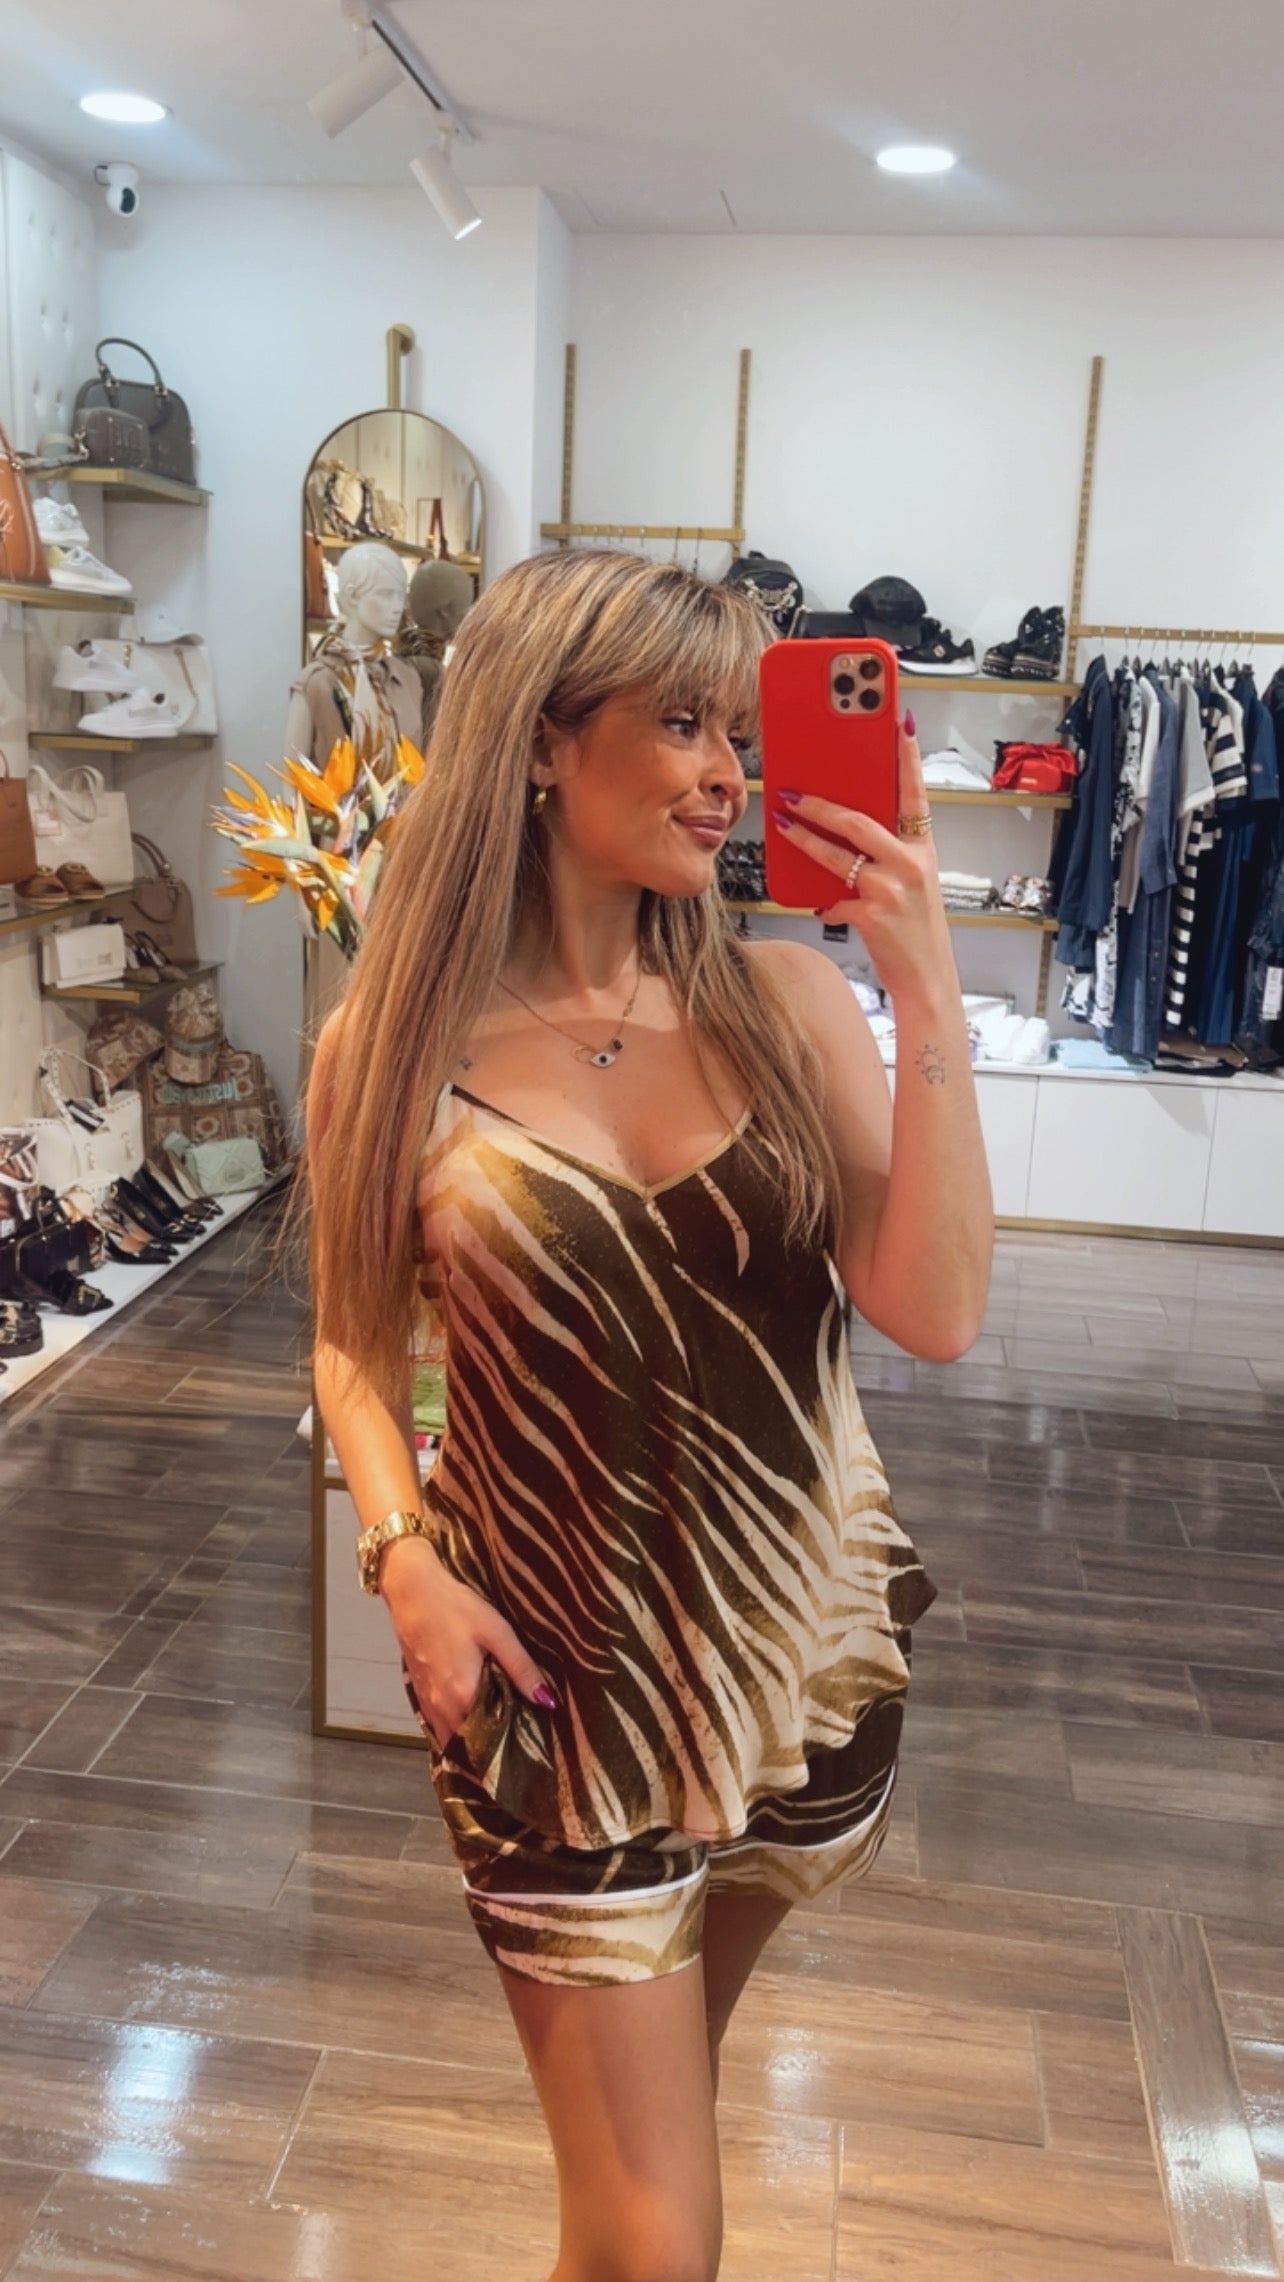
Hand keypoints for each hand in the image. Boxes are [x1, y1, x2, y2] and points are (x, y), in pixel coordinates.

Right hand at [378, 1536, 556, 1751]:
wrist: (412, 1590)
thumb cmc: (457, 1609)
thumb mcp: (497, 1633)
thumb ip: (522, 1669)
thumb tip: (549, 1702)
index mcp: (463, 1697)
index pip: (485, 1743)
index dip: (503, 1754)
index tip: (524, 1759)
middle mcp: (441, 1708)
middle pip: (466, 1746)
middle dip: (488, 1753)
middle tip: (516, 1752)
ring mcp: (426, 1702)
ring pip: (450, 1738)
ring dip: (470, 1744)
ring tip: (498, 1741)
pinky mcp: (418, 1692)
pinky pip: (438, 1725)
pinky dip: (455, 1730)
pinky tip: (472, 1720)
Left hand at [773, 713, 953, 1001]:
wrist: (927, 979)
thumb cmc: (915, 928)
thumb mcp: (912, 882)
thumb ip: (886, 854)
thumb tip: (842, 828)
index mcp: (923, 849)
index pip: (915, 792)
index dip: (907, 756)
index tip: (899, 721)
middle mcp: (911, 863)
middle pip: (858, 820)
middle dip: (821, 804)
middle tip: (792, 791)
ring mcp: (891, 888)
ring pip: (837, 853)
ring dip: (804, 837)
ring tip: (782, 822)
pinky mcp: (872, 914)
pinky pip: (833, 897)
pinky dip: (822, 901)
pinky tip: (816, 902)